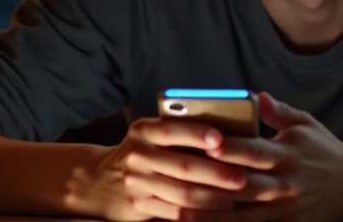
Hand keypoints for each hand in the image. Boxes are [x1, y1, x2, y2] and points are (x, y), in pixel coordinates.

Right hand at [80, 117, 249, 220]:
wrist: (99, 180)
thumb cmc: (142, 151)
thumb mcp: (151, 134)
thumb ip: (179, 132)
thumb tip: (224, 133)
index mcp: (144, 130)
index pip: (172, 130)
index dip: (197, 134)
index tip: (220, 138)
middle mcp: (138, 154)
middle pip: (182, 165)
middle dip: (216, 173)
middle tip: (242, 177)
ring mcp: (137, 182)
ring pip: (182, 193)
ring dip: (213, 197)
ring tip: (235, 196)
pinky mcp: (139, 205)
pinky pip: (175, 212)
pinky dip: (200, 213)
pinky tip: (218, 210)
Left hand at [188, 92, 342, 221]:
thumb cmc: (326, 152)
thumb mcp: (305, 124)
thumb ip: (277, 111)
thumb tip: (255, 95)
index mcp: (286, 154)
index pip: (253, 150)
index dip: (230, 148)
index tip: (206, 143)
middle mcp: (284, 184)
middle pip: (241, 186)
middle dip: (210, 183)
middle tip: (178, 179)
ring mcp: (283, 210)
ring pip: (241, 216)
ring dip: (209, 216)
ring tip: (179, 212)